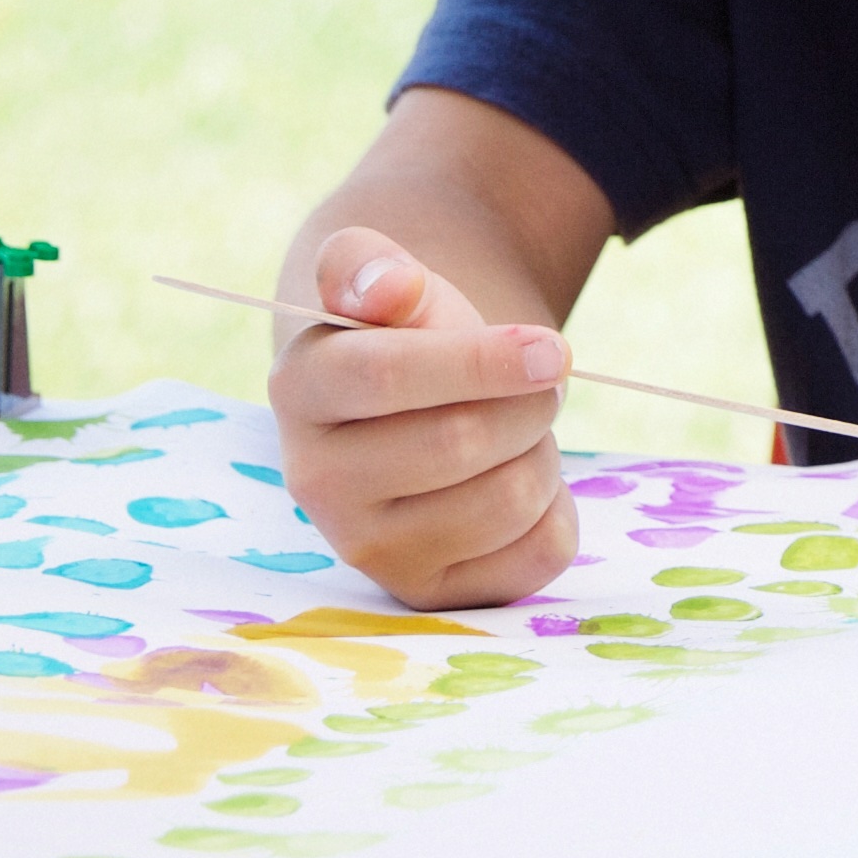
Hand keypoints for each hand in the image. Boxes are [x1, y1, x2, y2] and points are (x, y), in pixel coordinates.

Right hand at [270, 227, 579, 609]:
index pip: (386, 377)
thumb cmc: (410, 334)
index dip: (481, 361)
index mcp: (300, 388)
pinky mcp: (425, 592)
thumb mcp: (385, 280)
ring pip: (508, 500)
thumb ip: (369, 265)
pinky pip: (537, 555)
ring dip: (541, 453)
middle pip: (461, 441)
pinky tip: (517, 487)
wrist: (416, 407)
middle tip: (532, 384)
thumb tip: (390, 288)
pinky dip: (556, 512)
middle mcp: (315, 481)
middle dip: (527, 401)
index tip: (551, 349)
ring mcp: (367, 548)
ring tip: (513, 434)